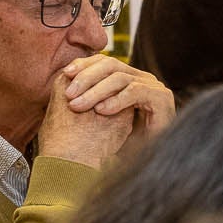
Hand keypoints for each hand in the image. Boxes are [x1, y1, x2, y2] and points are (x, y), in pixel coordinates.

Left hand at [38, 55, 173, 167]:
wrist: (151, 161)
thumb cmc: (123, 145)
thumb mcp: (100, 118)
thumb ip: (88, 101)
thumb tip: (62, 87)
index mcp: (128, 78)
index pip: (104, 61)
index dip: (84, 64)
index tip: (65, 74)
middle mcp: (141, 78)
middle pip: (110, 64)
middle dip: (86, 77)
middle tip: (69, 95)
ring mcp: (153, 86)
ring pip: (120, 77)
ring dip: (95, 91)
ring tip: (78, 106)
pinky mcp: (161, 98)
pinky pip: (135, 91)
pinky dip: (116, 100)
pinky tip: (101, 111)